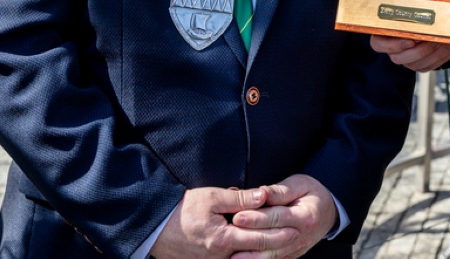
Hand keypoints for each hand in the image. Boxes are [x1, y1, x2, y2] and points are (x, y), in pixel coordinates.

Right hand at [149, 187, 295, 258]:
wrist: (155, 228)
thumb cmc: (183, 210)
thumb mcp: (211, 197)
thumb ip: (240, 198)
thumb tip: (264, 196)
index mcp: (223, 240)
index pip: (259, 239)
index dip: (278, 234)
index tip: (294, 229)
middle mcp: (221, 257)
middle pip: (255, 253)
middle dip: (276, 246)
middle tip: (295, 238)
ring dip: (262, 253)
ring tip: (280, 245)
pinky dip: (246, 256)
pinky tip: (256, 251)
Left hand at [230, 174, 337, 257]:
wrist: (329, 213)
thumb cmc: (313, 194)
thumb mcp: (300, 184)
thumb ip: (280, 191)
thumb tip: (260, 193)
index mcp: (305, 216)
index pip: (278, 217)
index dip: (257, 218)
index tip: (238, 216)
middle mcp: (301, 236)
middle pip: (272, 239)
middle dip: (249, 237)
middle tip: (229, 234)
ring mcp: (296, 249)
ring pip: (271, 256)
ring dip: (251, 257)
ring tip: (233, 256)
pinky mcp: (290, 256)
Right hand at [370, 0, 449, 70]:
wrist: (443, 15)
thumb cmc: (427, 4)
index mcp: (387, 30)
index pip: (378, 43)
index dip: (390, 45)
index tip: (409, 40)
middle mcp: (394, 47)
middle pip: (397, 57)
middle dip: (416, 51)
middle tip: (430, 40)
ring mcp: (407, 57)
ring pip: (414, 64)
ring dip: (430, 53)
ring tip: (443, 40)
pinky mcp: (422, 64)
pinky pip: (428, 65)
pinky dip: (440, 57)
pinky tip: (448, 45)